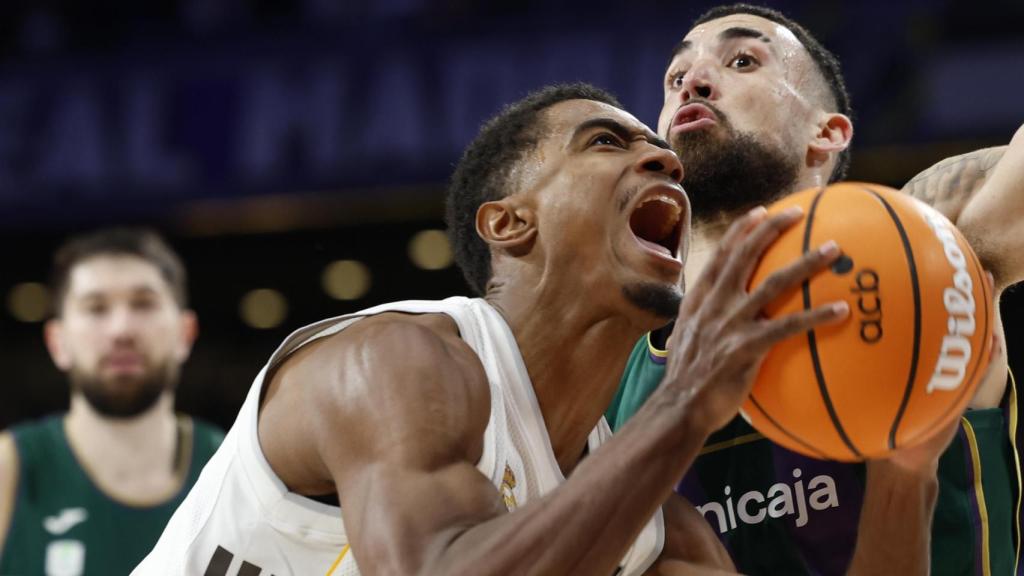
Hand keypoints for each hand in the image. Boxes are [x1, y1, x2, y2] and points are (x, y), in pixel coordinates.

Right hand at [664, 205, 848, 433]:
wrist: (679, 407)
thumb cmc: (688, 380)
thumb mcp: (687, 340)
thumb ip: (706, 323)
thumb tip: (724, 321)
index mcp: (700, 300)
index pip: (721, 255)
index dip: (741, 231)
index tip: (760, 212)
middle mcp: (714, 304)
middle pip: (745, 255)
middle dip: (771, 228)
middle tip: (797, 213)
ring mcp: (730, 324)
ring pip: (773, 283)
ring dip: (805, 262)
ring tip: (832, 249)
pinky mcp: (746, 348)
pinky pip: (788, 326)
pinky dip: (816, 316)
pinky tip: (841, 310)